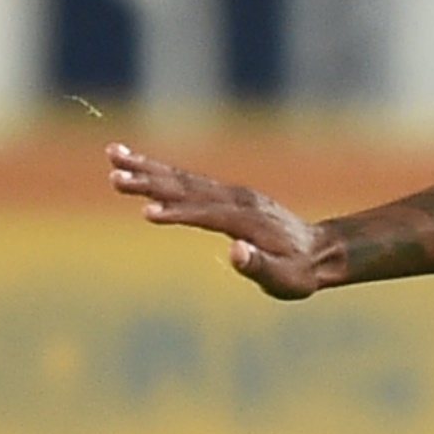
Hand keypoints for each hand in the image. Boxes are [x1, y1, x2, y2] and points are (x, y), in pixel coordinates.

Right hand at [108, 144, 339, 298]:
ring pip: (184, 179)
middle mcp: (237, 201)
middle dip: (150, 183)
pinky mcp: (227, 195)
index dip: (177, 214)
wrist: (321, 251)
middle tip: (114, 175)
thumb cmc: (300, 272)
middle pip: (187, 189)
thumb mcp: (286, 278)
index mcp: (246, 221)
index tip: (146, 211)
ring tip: (112, 154)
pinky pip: (189, 180)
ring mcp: (232, 195)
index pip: (205, 215)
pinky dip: (162, 171)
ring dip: (147, 167)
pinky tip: (135, 162)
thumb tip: (235, 252)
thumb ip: (260, 266)